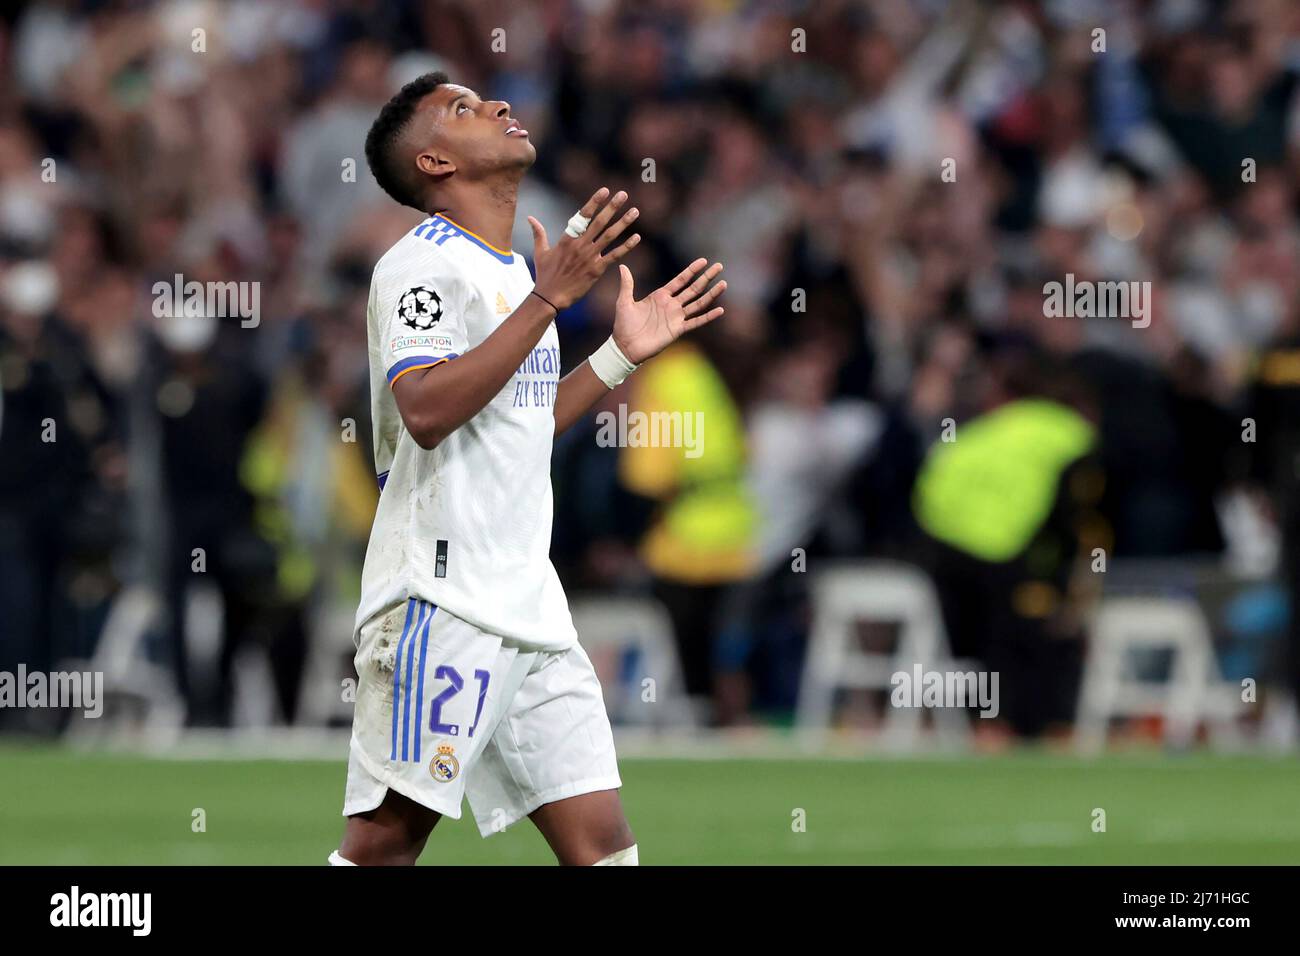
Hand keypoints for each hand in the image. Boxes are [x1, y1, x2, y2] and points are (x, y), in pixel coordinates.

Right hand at [528, 188, 639, 310]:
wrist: (550, 297)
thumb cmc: (545, 275)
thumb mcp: (541, 252)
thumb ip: (538, 233)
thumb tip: (530, 218)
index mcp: (567, 239)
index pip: (583, 215)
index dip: (594, 202)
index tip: (605, 191)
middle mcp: (580, 245)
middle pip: (599, 222)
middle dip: (612, 207)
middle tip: (623, 194)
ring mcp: (589, 257)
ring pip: (610, 236)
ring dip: (623, 222)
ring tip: (635, 211)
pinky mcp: (596, 270)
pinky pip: (614, 256)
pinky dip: (626, 246)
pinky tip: (636, 237)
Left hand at [612, 258, 725, 363]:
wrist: (626, 346)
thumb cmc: (624, 325)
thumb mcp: (624, 301)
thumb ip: (627, 284)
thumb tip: (622, 266)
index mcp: (660, 296)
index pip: (680, 280)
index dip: (692, 270)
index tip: (704, 261)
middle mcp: (672, 305)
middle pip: (694, 288)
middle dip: (706, 277)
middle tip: (719, 266)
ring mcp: (676, 317)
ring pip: (698, 303)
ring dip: (711, 294)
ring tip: (724, 284)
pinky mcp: (678, 330)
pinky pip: (696, 322)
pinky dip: (708, 316)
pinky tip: (720, 310)